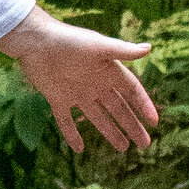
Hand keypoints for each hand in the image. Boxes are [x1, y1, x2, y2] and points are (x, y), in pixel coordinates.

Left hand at [0, 6, 156, 158]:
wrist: (35, 40)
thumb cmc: (69, 40)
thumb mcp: (98, 45)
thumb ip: (122, 50)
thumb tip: (149, 48)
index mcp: (107, 70)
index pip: (131, 91)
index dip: (143, 105)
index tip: (154, 122)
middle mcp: (94, 84)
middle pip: (118, 108)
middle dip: (131, 125)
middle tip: (144, 144)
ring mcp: (76, 92)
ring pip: (97, 117)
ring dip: (110, 132)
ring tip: (123, 148)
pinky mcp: (57, 98)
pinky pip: (65, 120)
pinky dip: (72, 134)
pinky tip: (79, 149)